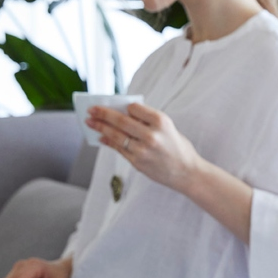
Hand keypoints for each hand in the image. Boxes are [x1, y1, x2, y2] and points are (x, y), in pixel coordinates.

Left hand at [88, 102, 203, 192]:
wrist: (187, 173)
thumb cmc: (178, 147)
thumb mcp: (168, 129)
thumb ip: (148, 122)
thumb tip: (123, 115)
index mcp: (161, 121)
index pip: (135, 108)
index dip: (125, 106)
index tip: (116, 104)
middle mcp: (151, 135)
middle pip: (121, 121)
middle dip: (103, 114)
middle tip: (91, 109)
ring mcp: (143, 150)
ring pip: (116, 135)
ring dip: (101, 127)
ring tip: (90, 122)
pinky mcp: (137, 162)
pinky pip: (119, 149)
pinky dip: (109, 142)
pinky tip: (101, 137)